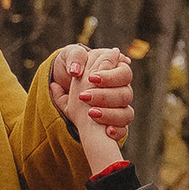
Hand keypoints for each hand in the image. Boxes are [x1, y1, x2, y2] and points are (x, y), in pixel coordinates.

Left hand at [50, 45, 134, 177]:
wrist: (61, 83)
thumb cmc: (71, 66)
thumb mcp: (71, 57)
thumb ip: (76, 58)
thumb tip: (76, 70)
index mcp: (114, 71)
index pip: (124, 73)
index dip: (110, 77)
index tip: (91, 79)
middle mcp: (119, 89)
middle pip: (127, 93)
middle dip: (105, 96)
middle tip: (83, 97)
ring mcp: (118, 108)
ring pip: (127, 114)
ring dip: (109, 114)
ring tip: (90, 113)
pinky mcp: (114, 124)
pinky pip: (123, 130)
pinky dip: (117, 132)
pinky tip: (108, 131)